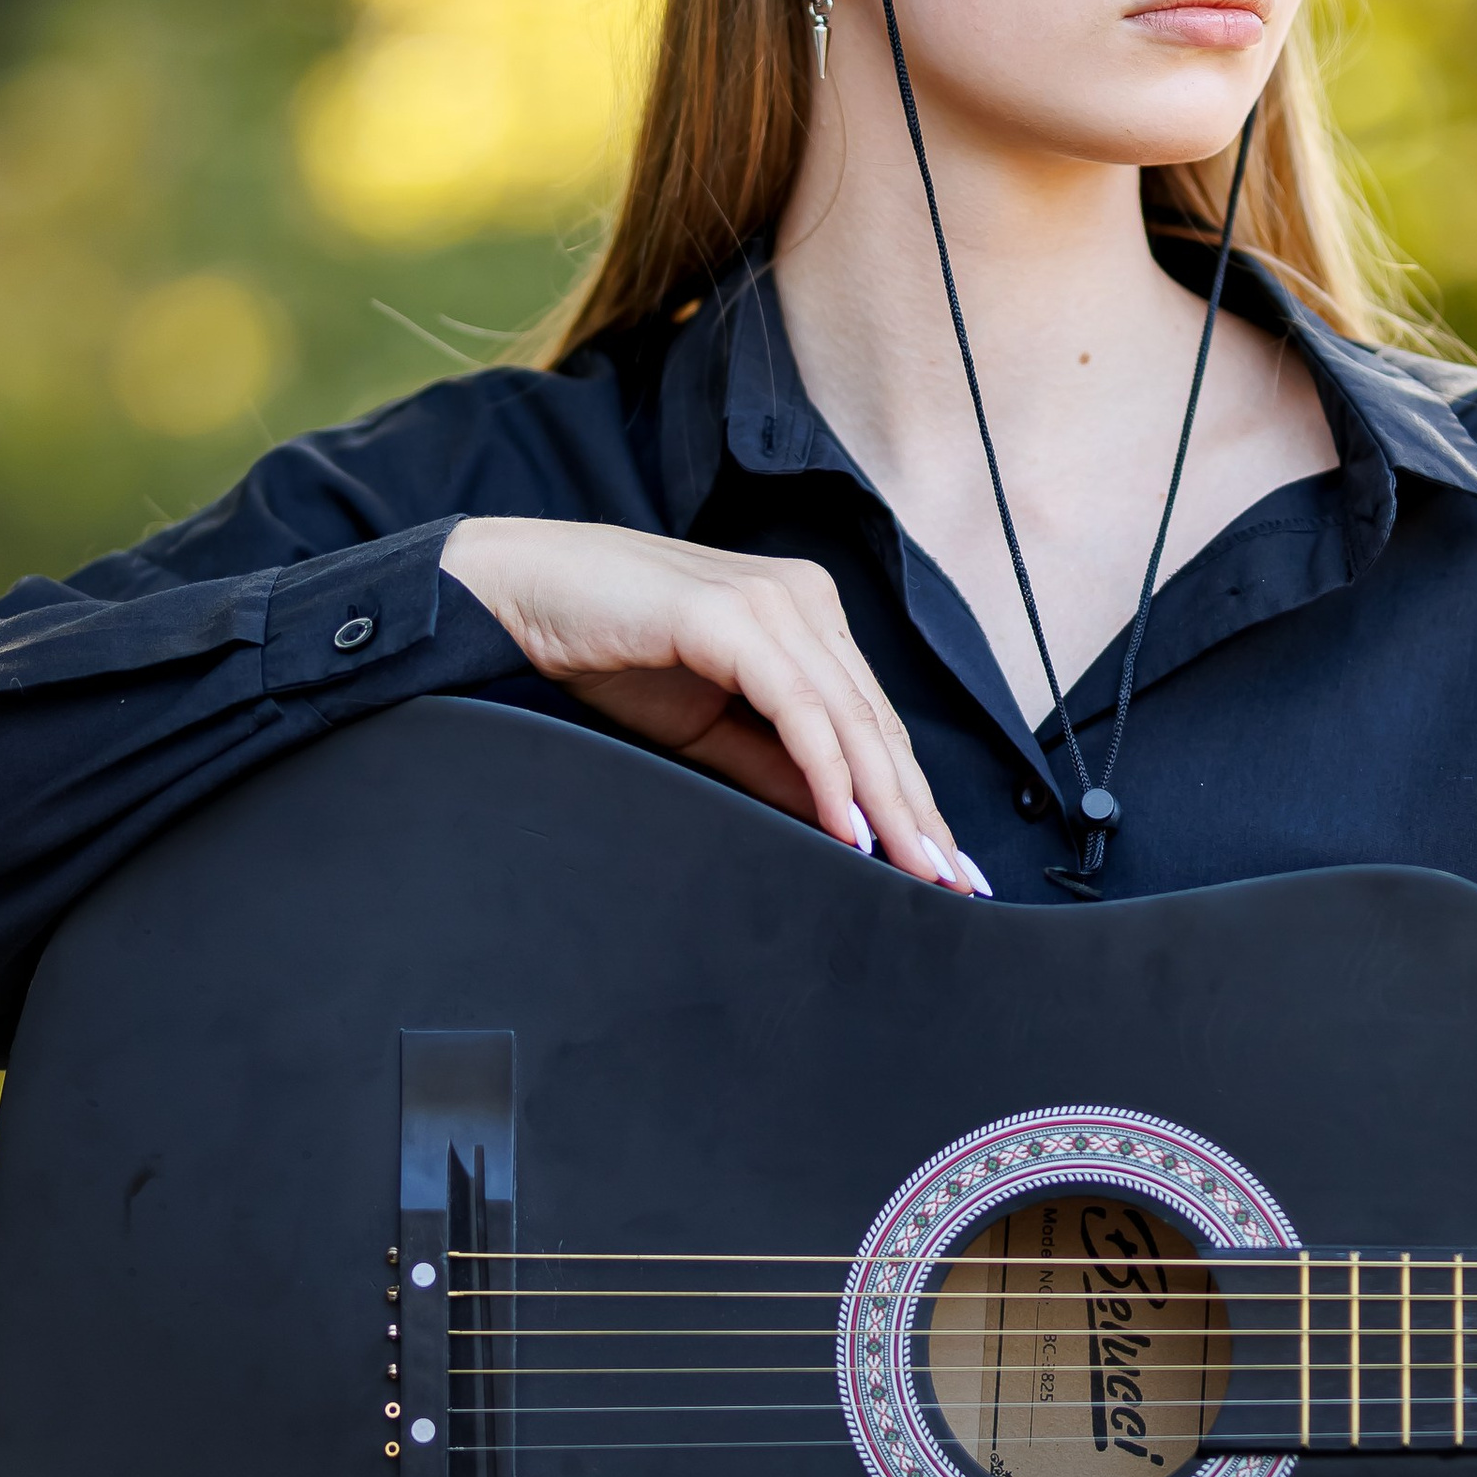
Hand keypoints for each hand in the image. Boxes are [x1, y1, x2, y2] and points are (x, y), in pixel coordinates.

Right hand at [439, 516, 984, 893]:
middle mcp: (803, 600)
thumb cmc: (608, 652)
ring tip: (916, 868)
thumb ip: (775, 765)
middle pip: (877, 723)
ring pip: (850, 718)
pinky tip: (851, 825)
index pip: (875, 720)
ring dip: (888, 802)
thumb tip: (840, 822)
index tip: (945, 864)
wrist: (520, 593)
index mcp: (804, 616)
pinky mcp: (731, 615)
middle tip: (955, 884)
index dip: (914, 796)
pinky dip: (829, 771)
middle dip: (920, 810)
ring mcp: (771, 600)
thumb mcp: (707, 726)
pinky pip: (797, 707)